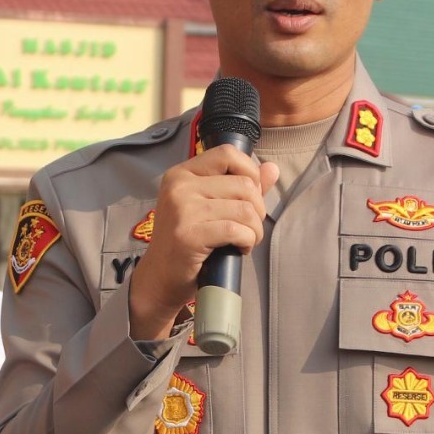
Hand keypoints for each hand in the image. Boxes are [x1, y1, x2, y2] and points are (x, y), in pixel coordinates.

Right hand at [128, 145, 277, 341]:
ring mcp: (182, 209)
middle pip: (244, 184)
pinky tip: (239, 249)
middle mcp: (179, 186)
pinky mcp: (189, 234)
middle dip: (258, 209)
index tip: (251, 196)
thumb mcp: (210, 208)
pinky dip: (247, 241)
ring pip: (245, 209)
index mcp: (182, 173)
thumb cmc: (188, 243)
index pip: (228, 153)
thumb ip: (240, 185)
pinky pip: (237, 229)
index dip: (250, 172)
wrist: (160, 279)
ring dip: (254, 229)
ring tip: (244, 240)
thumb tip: (272, 168)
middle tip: (247, 227)